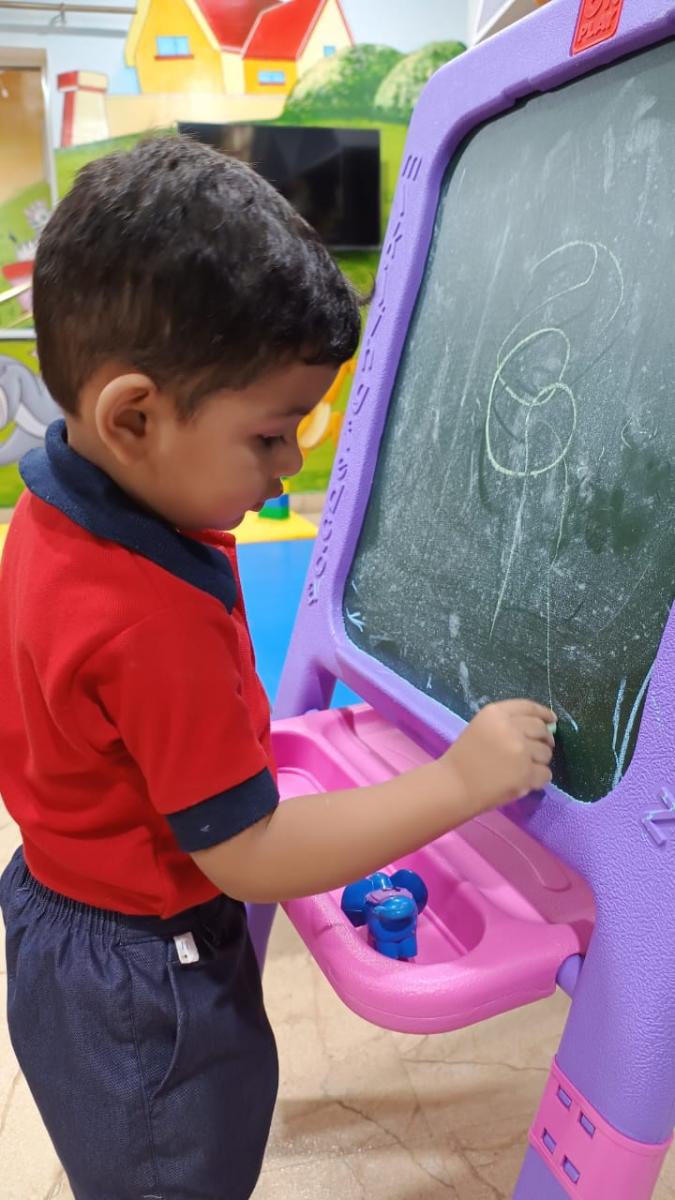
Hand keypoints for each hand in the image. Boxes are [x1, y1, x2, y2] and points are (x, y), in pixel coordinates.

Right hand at [442, 700, 555, 815]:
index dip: (543, 713)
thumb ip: (508, 722)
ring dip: (540, 761)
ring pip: (546, 753)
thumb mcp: (481, 727)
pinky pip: (546, 773)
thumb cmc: (465, 757)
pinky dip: (539, 778)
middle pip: (541, 729)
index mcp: (496, 713)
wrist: (454, 785)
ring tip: (522, 768)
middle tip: (538, 750)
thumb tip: (546, 725)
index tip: (552, 719)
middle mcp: (510, 728)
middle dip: (545, 739)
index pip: (528, 707)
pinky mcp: (526, 773)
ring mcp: (520, 751)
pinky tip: (524, 781)